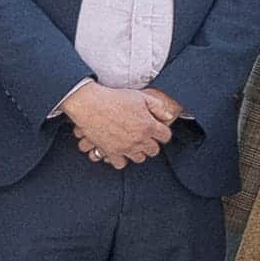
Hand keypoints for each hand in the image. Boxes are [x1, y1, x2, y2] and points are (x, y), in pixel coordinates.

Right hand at [59, 81, 176, 165]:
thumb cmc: (115, 98)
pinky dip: (121, 159)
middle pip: (153, 150)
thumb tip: (168, 116)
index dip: (162, 133)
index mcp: (148, 125)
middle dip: (152, 144)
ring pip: (139, 158)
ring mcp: (125, 147)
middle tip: (146, 137)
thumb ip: (158, 107)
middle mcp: (139, 139)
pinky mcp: (111, 152)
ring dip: (138, 151)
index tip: (158, 130)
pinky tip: (120, 150)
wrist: (91, 104)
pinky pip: (121, 164)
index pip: (165, 136)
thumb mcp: (141, 97)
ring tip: (133, 143)